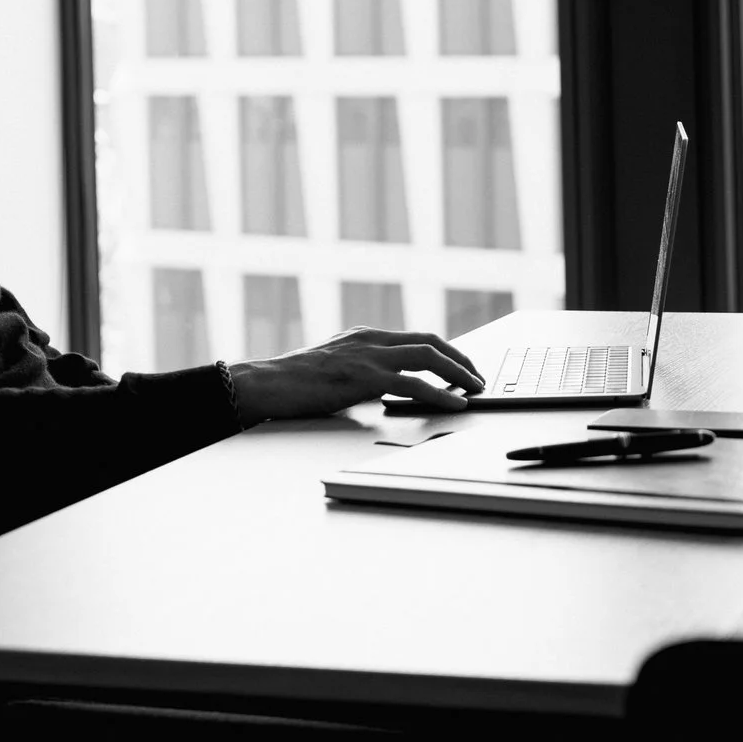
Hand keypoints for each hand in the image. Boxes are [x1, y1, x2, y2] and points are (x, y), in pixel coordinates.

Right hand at [225, 326, 485, 425]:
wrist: (265, 384)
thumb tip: (386, 392)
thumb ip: (360, 374)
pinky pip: (412, 384)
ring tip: (475, 389)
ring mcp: (367, 355)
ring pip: (427, 356)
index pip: (415, 338)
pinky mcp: (363, 377)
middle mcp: (369, 340)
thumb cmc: (292, 383)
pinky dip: (439, 393)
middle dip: (459, 359)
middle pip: (429, 342)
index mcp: (363, 337)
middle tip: (477, 377)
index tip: (461, 365)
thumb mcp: (333, 370)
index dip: (444, 351)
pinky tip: (453, 404)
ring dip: (458, 373)